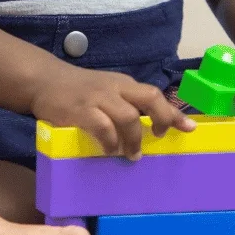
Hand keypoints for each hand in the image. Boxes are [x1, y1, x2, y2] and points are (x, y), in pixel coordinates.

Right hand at [31, 66, 194, 159]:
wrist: (44, 80)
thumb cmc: (79, 90)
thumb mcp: (106, 90)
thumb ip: (126, 103)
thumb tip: (151, 127)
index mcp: (123, 84)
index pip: (154, 95)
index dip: (174, 113)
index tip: (190, 128)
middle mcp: (114, 88)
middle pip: (149, 98)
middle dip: (162, 120)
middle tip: (159, 138)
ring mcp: (98, 98)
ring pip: (128, 116)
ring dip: (134, 139)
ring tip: (131, 154)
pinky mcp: (81, 110)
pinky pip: (103, 127)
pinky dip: (110, 141)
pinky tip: (108, 150)